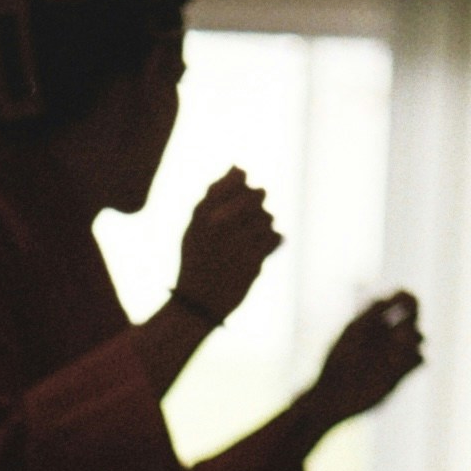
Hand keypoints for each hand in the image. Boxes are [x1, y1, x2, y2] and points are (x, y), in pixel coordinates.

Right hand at [177, 168, 282, 322]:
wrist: (198, 302)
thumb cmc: (197, 259)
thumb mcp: (195, 225)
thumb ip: (215, 194)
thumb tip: (239, 167)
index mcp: (204, 213)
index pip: (238, 179)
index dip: (242, 184)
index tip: (237, 197)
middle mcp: (220, 225)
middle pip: (258, 196)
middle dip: (257, 203)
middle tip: (247, 218)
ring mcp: (238, 243)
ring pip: (268, 217)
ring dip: (263, 224)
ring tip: (249, 238)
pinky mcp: (253, 261)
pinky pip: (275, 238)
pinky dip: (271, 241)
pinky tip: (258, 249)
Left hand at [311, 291, 423, 426]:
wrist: (334, 395)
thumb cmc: (338, 362)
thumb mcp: (352, 335)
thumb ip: (369, 316)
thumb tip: (386, 300)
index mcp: (374, 321)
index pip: (399, 301)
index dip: (406, 297)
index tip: (406, 299)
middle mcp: (387, 335)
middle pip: (412, 316)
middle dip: (412, 316)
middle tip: (399, 325)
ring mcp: (395, 354)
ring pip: (419, 336)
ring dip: (415, 337)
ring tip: (399, 344)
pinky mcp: (401, 373)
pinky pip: (421, 359)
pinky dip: (417, 357)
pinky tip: (401, 363)